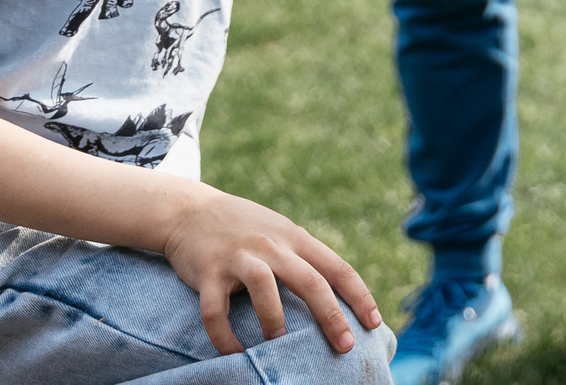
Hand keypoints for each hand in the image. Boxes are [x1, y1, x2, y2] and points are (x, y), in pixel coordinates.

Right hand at [161, 187, 379, 356]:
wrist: (190, 211)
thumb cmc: (245, 229)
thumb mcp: (282, 233)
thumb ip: (306, 258)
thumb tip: (338, 293)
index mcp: (295, 238)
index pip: (337, 267)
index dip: (359, 296)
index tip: (374, 323)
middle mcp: (271, 246)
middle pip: (309, 280)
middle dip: (331, 315)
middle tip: (346, 346)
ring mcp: (239, 257)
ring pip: (263, 287)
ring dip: (274, 319)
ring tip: (280, 344)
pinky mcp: (207, 272)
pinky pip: (215, 310)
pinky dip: (224, 336)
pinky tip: (234, 353)